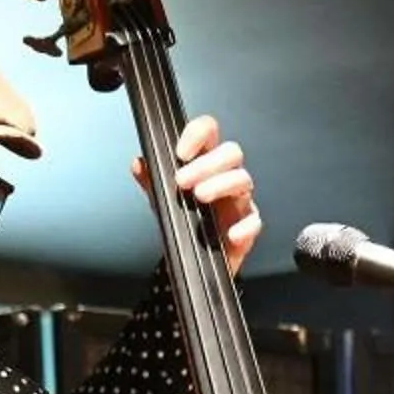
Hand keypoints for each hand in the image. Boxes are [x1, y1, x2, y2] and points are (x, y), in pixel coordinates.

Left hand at [133, 114, 260, 276]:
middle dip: (207, 163)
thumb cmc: (184, 223)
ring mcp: (239, 201)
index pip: (209, 133)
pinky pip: (254, 222)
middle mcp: (226, 177)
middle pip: (231, 152)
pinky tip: (229, 233)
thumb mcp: (162, 200)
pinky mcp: (247, 227)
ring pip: (243, 180)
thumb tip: (139, 164)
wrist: (192, 260)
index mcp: (207, 163)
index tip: (181, 152)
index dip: (198, 134)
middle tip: (182, 181)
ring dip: (221, 184)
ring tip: (199, 197)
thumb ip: (152, 181)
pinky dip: (244, 227)